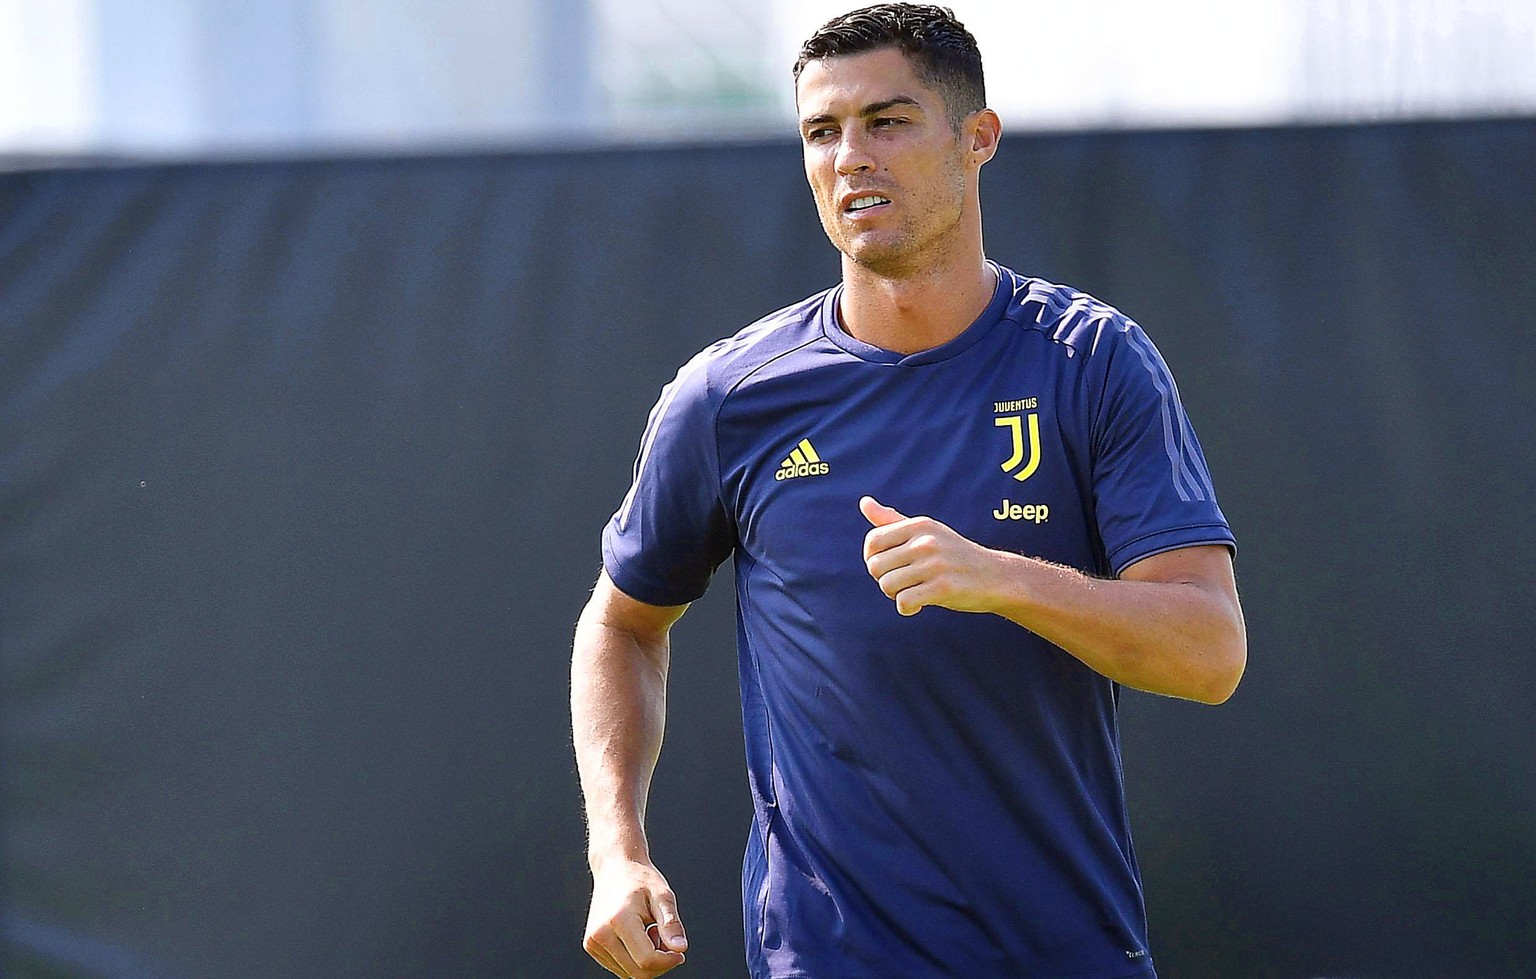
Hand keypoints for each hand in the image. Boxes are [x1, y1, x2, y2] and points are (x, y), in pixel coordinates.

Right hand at [582, 858, 687, 977]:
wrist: (614, 867)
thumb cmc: (641, 879)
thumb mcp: (662, 896)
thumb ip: (671, 924)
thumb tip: (680, 949)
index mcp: (619, 919)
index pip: (647, 960)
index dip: (668, 961)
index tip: (680, 953)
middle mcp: (601, 933)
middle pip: (637, 972)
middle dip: (659, 964)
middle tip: (666, 941)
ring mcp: (593, 941)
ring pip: (628, 973)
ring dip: (646, 961)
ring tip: (649, 932)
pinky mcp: (591, 945)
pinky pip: (619, 967)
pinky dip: (633, 959)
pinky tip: (637, 936)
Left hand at [860, 496, 999, 615]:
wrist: (996, 576)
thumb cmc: (955, 555)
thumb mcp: (927, 532)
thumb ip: (893, 521)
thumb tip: (864, 502)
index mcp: (920, 525)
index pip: (872, 541)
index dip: (873, 559)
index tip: (889, 567)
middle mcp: (926, 541)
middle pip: (875, 566)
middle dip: (884, 579)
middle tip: (904, 583)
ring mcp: (935, 564)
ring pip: (887, 585)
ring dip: (895, 595)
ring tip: (912, 592)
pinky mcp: (944, 587)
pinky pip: (904, 602)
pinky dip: (907, 608)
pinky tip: (919, 606)